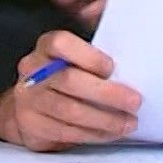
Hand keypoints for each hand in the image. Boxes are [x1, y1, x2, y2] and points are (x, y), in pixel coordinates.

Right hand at [0, 30, 140, 151]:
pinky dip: (94, 134)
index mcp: (46, 48)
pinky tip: (111, 133)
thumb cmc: (61, 78)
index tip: (112, 68)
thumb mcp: (74, 56)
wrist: (28, 107)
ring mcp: (29, 99)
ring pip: (69, 110)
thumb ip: (94, 43)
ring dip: (104, 119)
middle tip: (134, 101)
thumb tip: (113, 28)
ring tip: (128, 122)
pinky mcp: (33, 125)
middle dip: (107, 93)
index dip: (89, 57)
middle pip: (69, 80)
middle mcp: (33, 71)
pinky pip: (67, 131)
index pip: (61, 44)